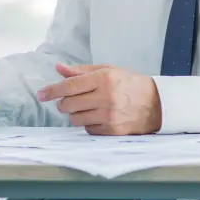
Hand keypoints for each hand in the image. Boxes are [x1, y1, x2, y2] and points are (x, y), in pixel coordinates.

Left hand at [37, 64, 161, 134]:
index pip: (69, 86)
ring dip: (76, 114)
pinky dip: (89, 124)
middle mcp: (105, 97)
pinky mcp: (112, 130)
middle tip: (70, 101)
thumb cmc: (130, 84)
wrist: (157, 104)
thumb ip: (81, 71)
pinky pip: (88, 129)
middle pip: (68, 105)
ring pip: (75, 119)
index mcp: (103, 78)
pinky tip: (99, 117)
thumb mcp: (108, 70)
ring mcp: (109, 116)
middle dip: (64, 103)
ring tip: (88, 108)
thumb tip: (58, 68)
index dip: (52, 91)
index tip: (41, 94)